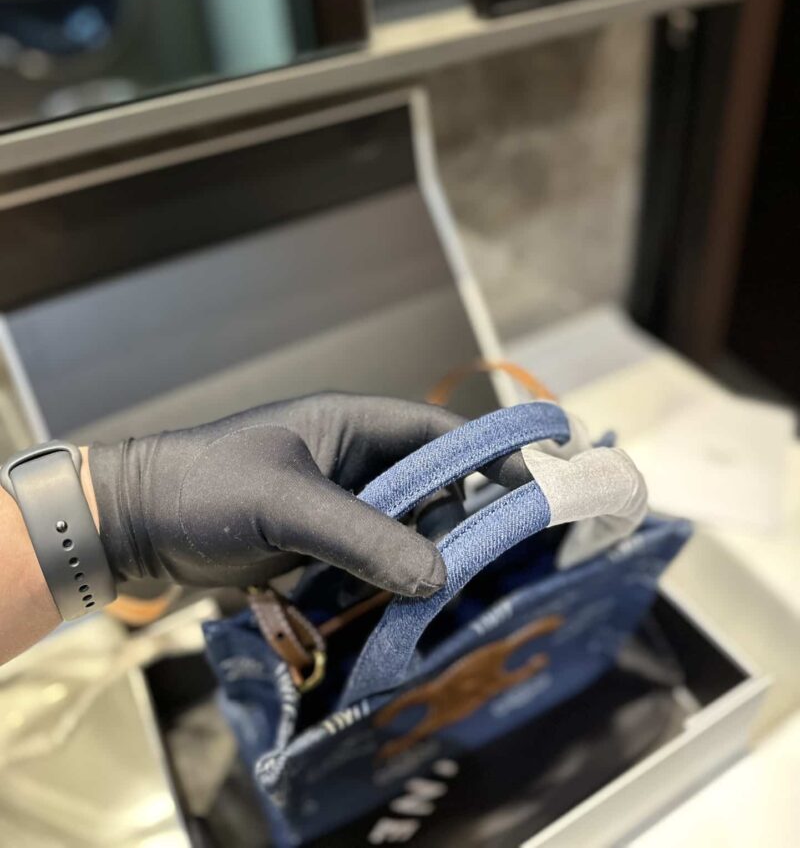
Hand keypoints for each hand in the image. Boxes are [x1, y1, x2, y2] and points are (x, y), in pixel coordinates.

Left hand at [88, 393, 491, 595]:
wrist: (136, 524)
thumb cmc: (206, 490)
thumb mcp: (285, 504)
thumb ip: (362, 536)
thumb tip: (440, 576)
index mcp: (350, 425)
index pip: (437, 432)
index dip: (487, 456)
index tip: (532, 487)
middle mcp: (352, 461)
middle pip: (430, 485)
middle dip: (462, 519)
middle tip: (493, 560)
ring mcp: (336, 504)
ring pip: (405, 529)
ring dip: (426, 558)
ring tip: (452, 594)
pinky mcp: (318, 544)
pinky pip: (373, 560)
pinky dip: (393, 582)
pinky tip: (407, 612)